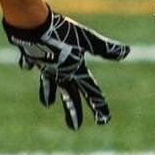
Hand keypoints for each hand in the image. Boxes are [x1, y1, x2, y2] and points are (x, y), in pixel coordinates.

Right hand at [1, 6, 129, 130]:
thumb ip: (105, 48)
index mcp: (74, 70)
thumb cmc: (62, 32)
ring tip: (47, 104)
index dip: (99, 105)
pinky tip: (27, 67)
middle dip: (72, 111)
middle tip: (74, 128)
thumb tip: (127, 52)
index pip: (90, 91)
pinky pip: (31, 63)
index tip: (104, 121)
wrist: (33, 27)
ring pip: (48, 84)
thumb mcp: (87, 39)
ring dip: (48, 94)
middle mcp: (59, 73)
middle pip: (68, 95)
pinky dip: (30, 65)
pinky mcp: (32, 56)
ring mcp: (44, 67)